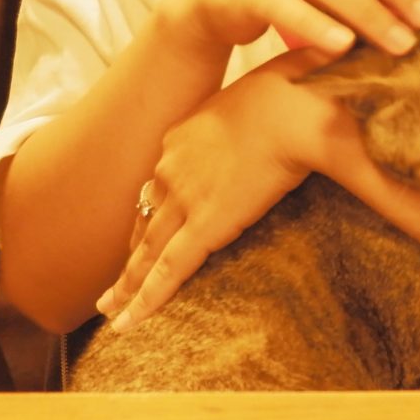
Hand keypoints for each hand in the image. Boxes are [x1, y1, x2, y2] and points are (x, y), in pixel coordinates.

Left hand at [97, 57, 342, 326]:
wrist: (298, 103)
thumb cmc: (297, 95)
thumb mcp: (268, 110)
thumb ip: (273, 126)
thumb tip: (307, 126)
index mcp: (186, 139)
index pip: (160, 185)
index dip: (149, 214)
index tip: (139, 234)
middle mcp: (174, 168)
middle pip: (145, 221)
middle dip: (130, 255)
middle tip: (112, 288)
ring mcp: (183, 197)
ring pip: (145, 251)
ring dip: (129, 281)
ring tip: (112, 309)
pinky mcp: (204, 225)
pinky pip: (166, 270)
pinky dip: (144, 300)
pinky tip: (126, 324)